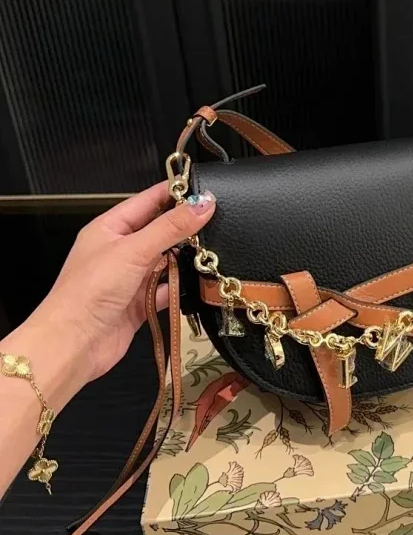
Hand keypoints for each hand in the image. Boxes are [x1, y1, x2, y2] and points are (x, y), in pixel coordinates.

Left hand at [29, 183, 215, 386]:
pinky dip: (181, 288)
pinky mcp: (138, 305)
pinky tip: (199, 283)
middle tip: (218, 221)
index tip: (206, 189)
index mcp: (110, 228)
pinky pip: (166, 291)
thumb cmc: (89, 291)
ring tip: (213, 251)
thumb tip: (204, 203)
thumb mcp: (133, 250)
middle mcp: (119, 251)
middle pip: (159, 231)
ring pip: (165, 261)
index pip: (148, 201)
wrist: (72, 345)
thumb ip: (171, 227)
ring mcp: (129, 279)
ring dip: (185, 259)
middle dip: (185, 228)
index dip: (175, 193)